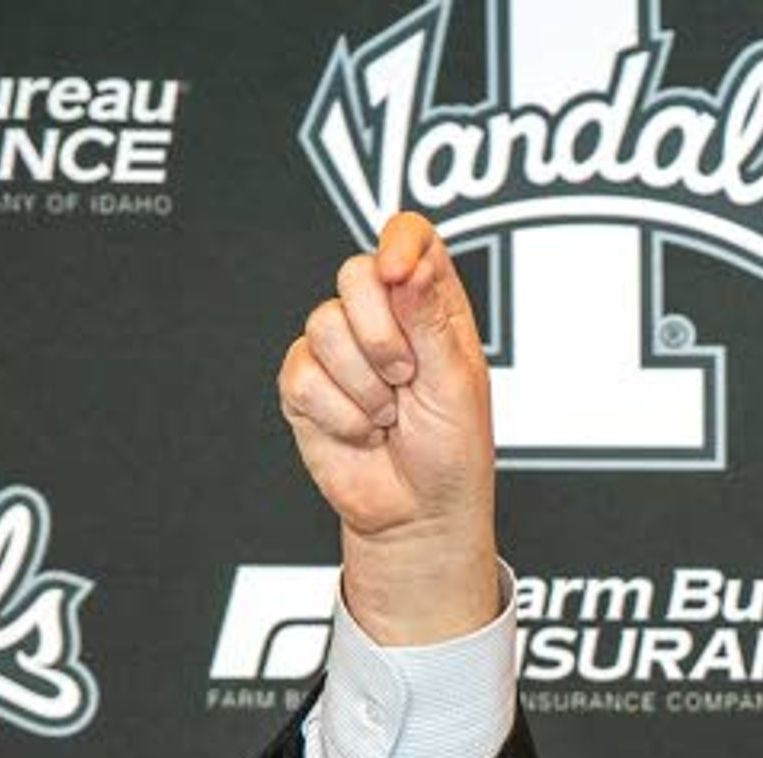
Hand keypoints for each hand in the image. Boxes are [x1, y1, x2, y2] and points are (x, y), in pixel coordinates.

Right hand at [274, 213, 502, 644]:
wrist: (419, 514)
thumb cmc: (452, 452)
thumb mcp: (458, 384)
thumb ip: (430, 319)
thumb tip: (407, 264)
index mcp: (431, 306)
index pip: (411, 238)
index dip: (398, 241)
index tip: (398, 270)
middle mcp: (383, 317)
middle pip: (354, 272)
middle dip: (383, 335)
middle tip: (408, 380)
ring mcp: (338, 346)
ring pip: (324, 324)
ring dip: (366, 386)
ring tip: (389, 415)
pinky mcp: (304, 380)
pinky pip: (305, 373)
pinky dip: (342, 413)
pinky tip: (362, 430)